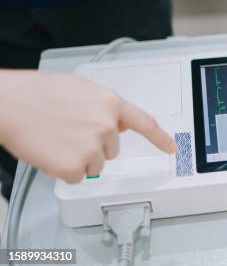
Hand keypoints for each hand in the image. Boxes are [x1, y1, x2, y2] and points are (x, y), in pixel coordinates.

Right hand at [0, 70, 175, 182]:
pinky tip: (51, 151)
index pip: (145, 123)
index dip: (160, 138)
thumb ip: (103, 106)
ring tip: (57, 138)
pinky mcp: (75, 167)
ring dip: (79, 157)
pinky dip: (64, 170)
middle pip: (112, 148)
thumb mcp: (80, 89)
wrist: (9, 104)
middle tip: (69, 131)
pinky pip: (77, 176)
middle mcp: (106, 126)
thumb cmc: (37, 93)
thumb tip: (117, 122)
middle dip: (94, 144)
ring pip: (95, 164)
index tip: (171, 148)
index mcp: (110, 103)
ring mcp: (92, 147)